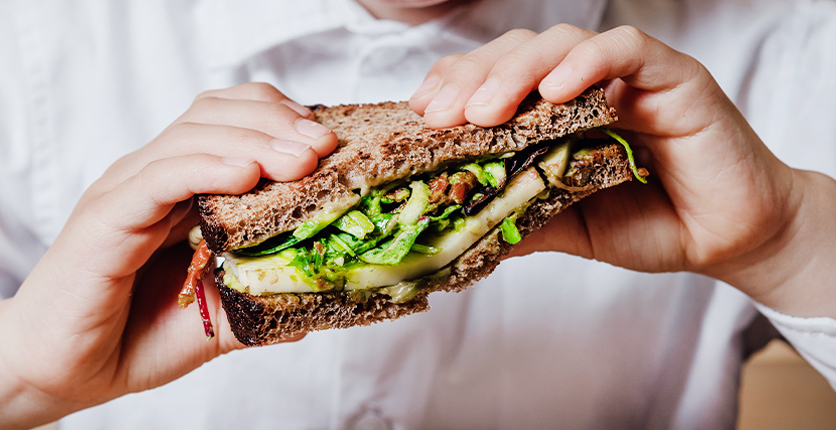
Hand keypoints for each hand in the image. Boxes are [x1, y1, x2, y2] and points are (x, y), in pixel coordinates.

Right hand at [0, 83, 334, 428]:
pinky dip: (205, 168)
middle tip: (325, 146)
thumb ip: (264, 297)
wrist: (67, 373)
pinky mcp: (107, 216)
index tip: (330, 142)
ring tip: (302, 159)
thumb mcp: (221, 315)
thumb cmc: (137, 337)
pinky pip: (159, 177)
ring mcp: (128, 190)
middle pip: (217, 114)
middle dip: (279, 122)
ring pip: (193, 136)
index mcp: (184, 186)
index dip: (282, 118)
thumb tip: (321, 292)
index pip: (232, 118)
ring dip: (255, 140)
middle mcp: (155, 175)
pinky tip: (246, 175)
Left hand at [410, 25, 835, 318]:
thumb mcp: (569, 226)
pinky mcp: (673, 76)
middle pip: (517, 53)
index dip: (455, 86)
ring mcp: (628, 76)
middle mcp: (586, 84)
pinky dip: (588, 61)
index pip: (495, 79)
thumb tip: (456, 230)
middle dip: (472, 78)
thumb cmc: (652, 223)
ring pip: (563, 42)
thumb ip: (521, 216)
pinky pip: (627, 49)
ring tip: (486, 110)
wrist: (729, 238)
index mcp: (555, 112)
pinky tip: (557, 89)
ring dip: (517, 70)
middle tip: (441, 116)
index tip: (421, 114)